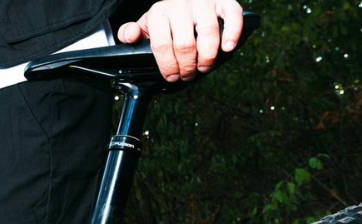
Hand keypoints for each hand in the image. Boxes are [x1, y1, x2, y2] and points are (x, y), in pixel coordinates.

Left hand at [118, 0, 243, 81]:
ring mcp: (203, 2)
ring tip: (204, 67)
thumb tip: (130, 37)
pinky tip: (227, 48)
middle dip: (187, 66)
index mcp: (159, 12)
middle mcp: (180, 5)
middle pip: (185, 44)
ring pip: (207, 33)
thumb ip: (132, 33)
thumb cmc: (168, 14)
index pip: (162, 45)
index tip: (172, 77)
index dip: (167, 66)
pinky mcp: (224, 0)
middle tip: (188, 75)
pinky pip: (232, 16)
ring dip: (207, 57)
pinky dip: (232, 33)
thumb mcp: (147, 23)